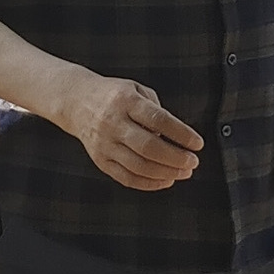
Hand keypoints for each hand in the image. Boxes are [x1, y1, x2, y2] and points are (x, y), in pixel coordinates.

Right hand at [59, 74, 202, 190]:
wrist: (76, 102)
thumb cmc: (112, 96)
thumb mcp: (136, 90)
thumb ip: (157, 110)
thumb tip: (177, 137)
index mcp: (126, 101)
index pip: (158, 120)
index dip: (181, 134)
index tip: (197, 143)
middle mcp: (113, 123)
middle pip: (149, 146)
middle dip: (176, 158)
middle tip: (193, 162)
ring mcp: (104, 143)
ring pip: (139, 166)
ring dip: (166, 173)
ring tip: (183, 172)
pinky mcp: (100, 159)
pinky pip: (126, 177)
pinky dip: (149, 183)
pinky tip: (165, 180)